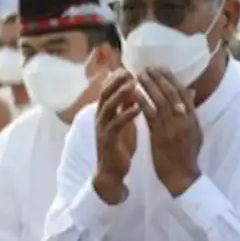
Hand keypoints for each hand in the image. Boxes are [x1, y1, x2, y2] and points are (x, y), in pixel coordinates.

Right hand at [94, 70, 139, 201]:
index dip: (116, 78)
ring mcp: (102, 128)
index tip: (129, 68)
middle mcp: (100, 118)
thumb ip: (126, 107)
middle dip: (116, 82)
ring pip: (108, 107)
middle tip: (129, 72)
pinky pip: (116, 125)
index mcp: (105, 113)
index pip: (108, 90)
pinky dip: (127, 115)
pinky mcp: (108, 140)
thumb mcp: (124, 123)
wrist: (112, 172)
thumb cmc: (120, 146)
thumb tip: (133, 89)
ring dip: (120, 95)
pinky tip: (138, 108)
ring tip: (133, 85)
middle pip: (105, 94)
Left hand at [137, 68, 202, 196]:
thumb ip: (190, 112)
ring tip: (139, 75)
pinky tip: (134, 93)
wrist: (182, 176)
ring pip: (160, 101)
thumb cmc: (186, 155)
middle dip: (159, 78)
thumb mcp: (195, 132)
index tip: (162, 68)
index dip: (172, 79)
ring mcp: (172, 128)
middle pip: (172, 93)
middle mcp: (184, 121)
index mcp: (193, 119)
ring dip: (149, 86)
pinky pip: (150, 114)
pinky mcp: (160, 135)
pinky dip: (142, 102)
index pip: (183, 93)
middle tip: (148, 67)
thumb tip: (190, 92)